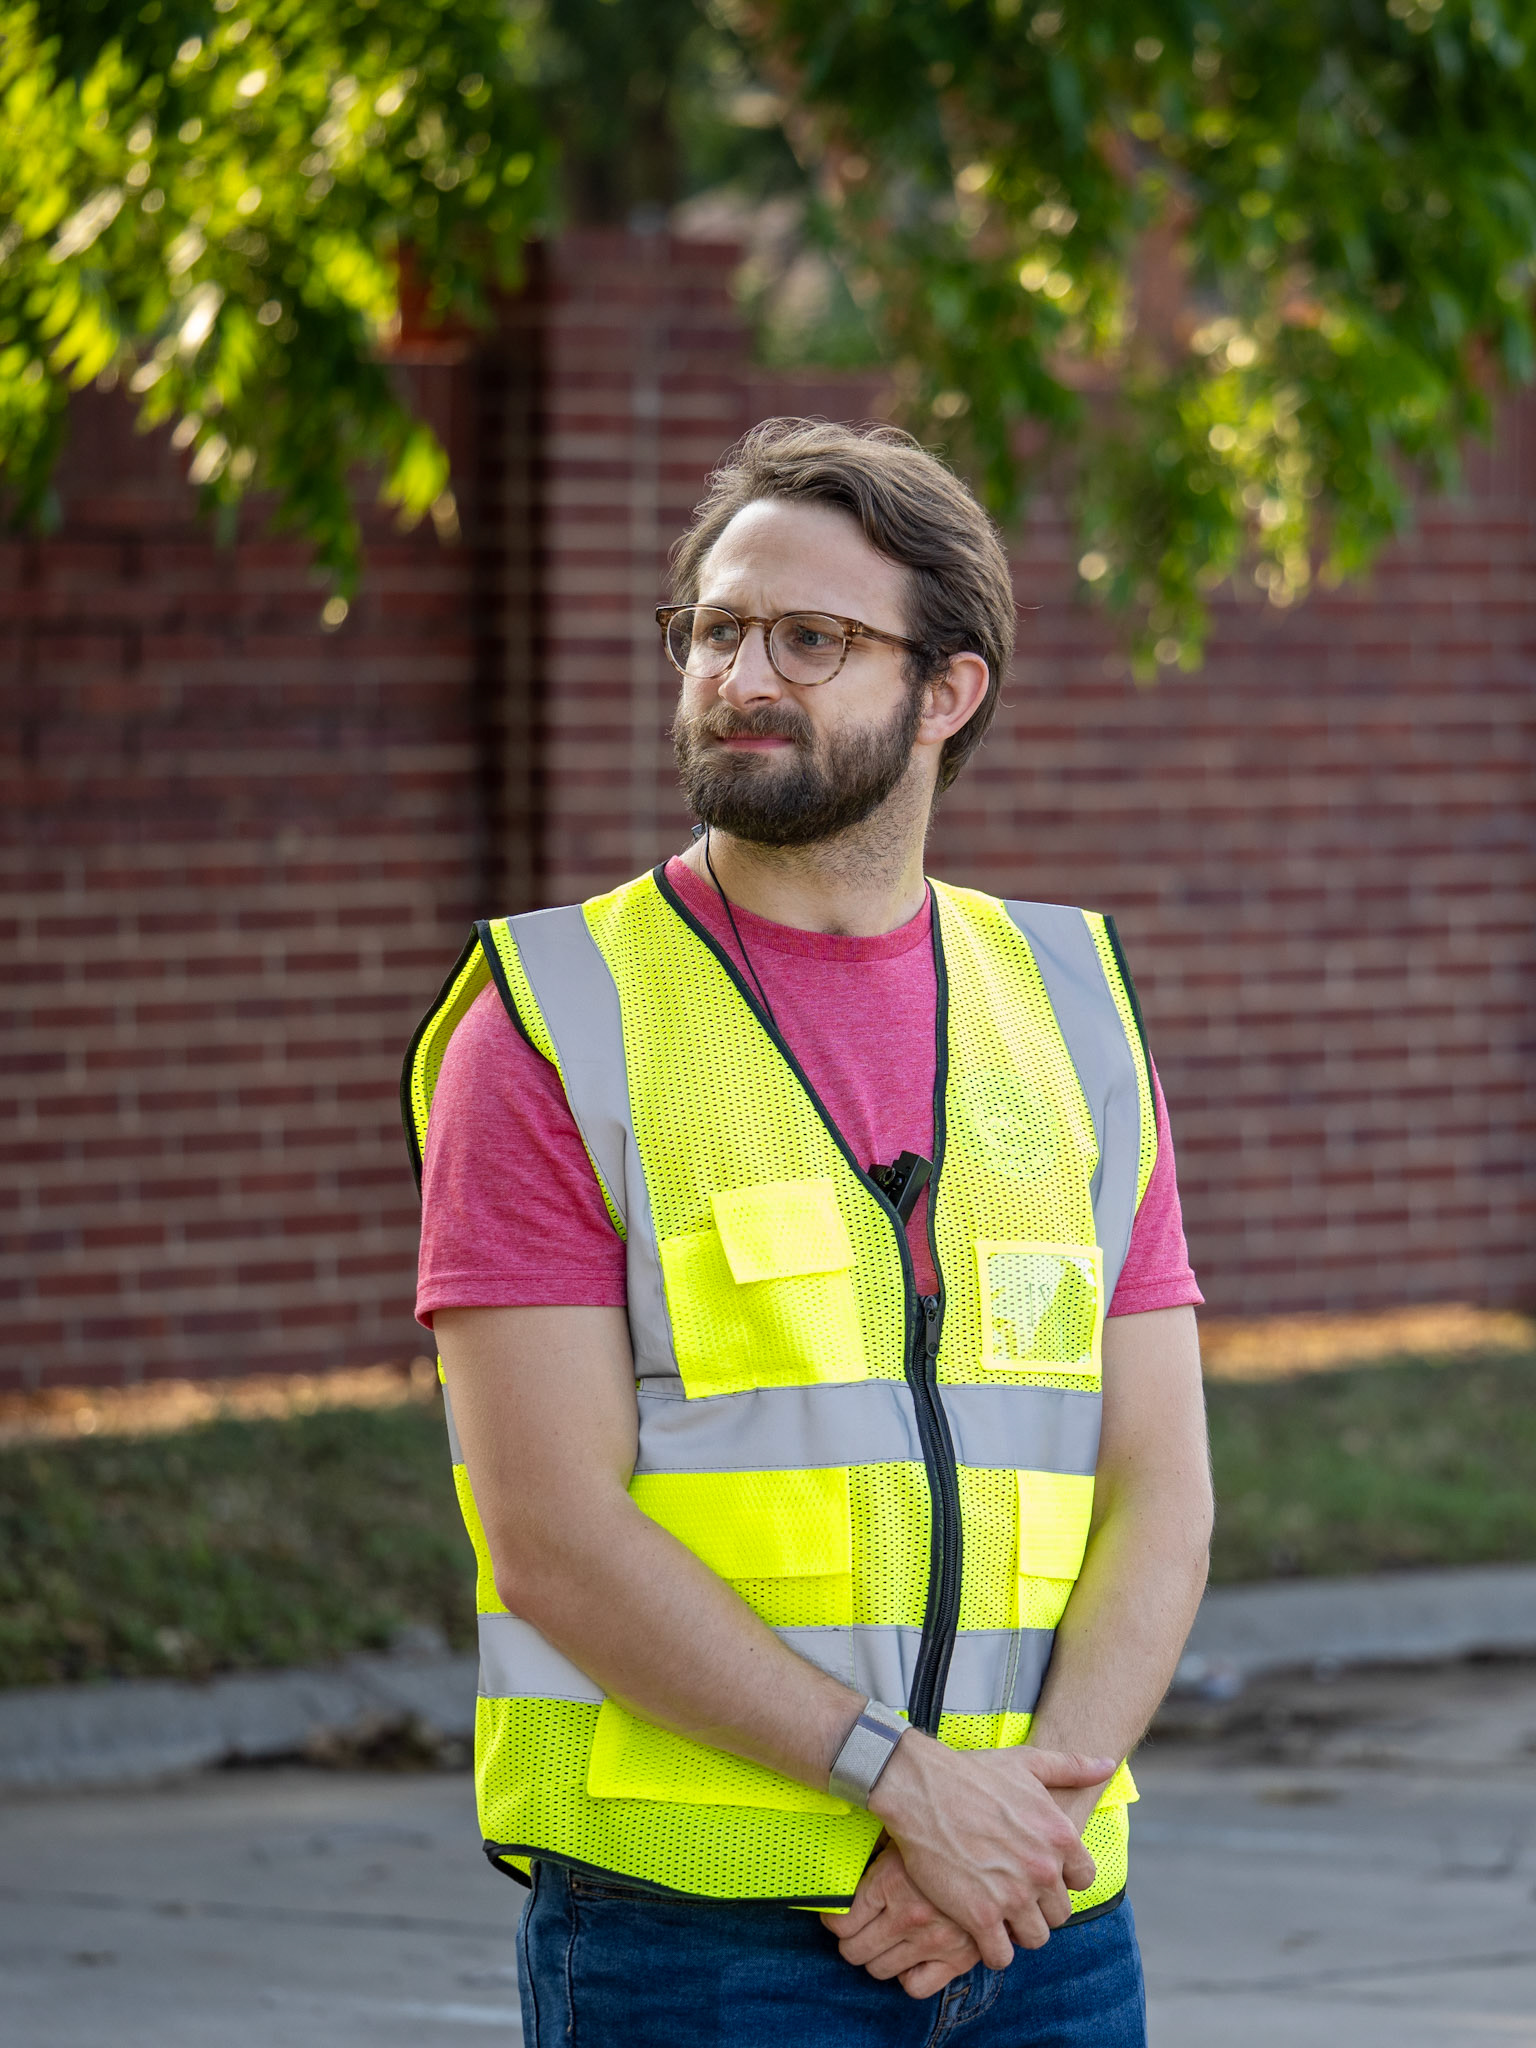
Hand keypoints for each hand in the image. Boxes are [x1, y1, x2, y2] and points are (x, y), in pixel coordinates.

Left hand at [820, 1843, 980, 1999]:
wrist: (1005, 1842)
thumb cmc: (947, 1830)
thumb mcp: (903, 1830)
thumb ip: (874, 1847)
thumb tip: (844, 1856)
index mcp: (890, 1880)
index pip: (840, 1923)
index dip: (834, 1919)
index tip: (840, 1914)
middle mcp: (908, 1915)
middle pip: (853, 1951)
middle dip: (850, 1940)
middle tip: (858, 1927)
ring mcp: (933, 1940)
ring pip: (879, 1970)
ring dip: (876, 1955)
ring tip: (885, 1937)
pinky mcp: (958, 1957)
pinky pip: (915, 1986)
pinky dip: (908, 1975)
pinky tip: (912, 1954)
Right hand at [867, 1732, 1114, 1969]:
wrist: (921, 1788)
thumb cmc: (972, 1772)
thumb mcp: (1027, 1761)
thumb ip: (1072, 1767)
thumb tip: (1107, 1764)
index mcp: (1060, 1835)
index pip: (1084, 1880)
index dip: (1062, 1878)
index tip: (1038, 1873)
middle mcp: (1043, 1869)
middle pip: (1060, 1913)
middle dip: (1040, 1906)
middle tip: (1013, 1893)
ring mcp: (1013, 1896)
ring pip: (1035, 1938)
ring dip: (1019, 1930)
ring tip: (998, 1912)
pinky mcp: (980, 1916)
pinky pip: (1001, 1955)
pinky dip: (993, 1949)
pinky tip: (979, 1930)